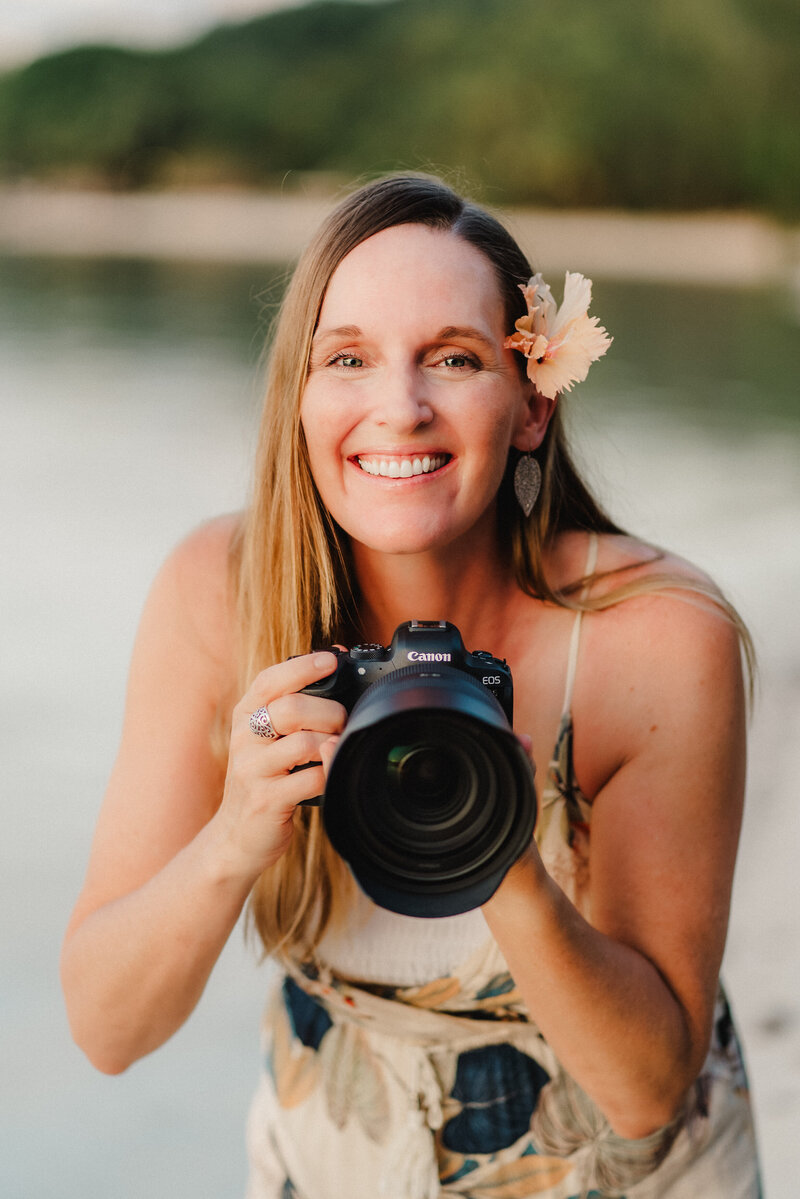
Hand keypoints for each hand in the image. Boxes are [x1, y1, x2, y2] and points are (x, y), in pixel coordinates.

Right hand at [209, 652, 345, 881]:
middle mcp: (244, 739)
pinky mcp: (267, 800)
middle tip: (341, 722)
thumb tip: (333, 665)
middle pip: (292, 708)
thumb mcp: (265, 740)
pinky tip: (329, 774)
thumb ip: (291, 708)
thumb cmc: (263, 780)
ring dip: (331, 744)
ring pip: (304, 743)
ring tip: (335, 749)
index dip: (303, 666)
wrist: (235, 837)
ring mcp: (253, 771)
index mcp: (245, 717)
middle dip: (329, 712)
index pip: (270, 680)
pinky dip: (328, 774)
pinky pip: (310, 779)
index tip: (332, 659)